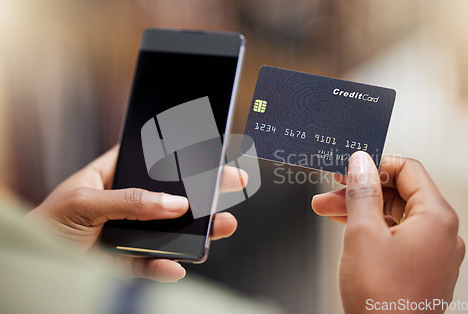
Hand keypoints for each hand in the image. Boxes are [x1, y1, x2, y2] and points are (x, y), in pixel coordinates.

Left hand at [24, 145, 246, 281]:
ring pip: (171, 230)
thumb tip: (172, 203)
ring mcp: (130, 233)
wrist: (30, 268)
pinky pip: (154, 264)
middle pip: (171, 195)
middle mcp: (126, 203)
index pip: (151, 160)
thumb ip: (129, 200)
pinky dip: (168, 267)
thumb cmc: (44, 226)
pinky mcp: (128, 262)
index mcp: (112, 177)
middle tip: (232, 184)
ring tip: (222, 225)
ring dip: (198, 230)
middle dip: (202, 192)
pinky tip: (177, 266)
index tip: (208, 152)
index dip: (179, 155)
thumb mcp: (82, 203)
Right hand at [312, 152, 464, 312]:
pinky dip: (371, 230)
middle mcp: (441, 234)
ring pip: (394, 217)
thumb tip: (361, 163)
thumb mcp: (363, 232)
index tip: (351, 168)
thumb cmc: (382, 299)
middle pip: (398, 194)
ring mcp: (432, 254)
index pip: (408, 170)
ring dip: (360, 210)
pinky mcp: (420, 269)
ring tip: (327, 209)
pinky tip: (347, 228)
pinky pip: (396, 237)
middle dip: (360, 190)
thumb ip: (362, 191)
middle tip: (331, 190)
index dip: (376, 165)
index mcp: (436, 218)